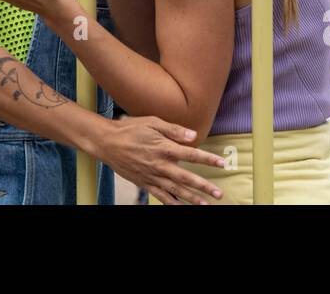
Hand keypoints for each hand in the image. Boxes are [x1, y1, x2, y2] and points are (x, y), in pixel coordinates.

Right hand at [95, 115, 225, 204]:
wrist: (107, 142)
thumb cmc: (130, 129)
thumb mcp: (152, 122)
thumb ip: (173, 129)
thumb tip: (193, 135)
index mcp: (164, 147)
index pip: (191, 154)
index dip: (208, 159)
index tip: (222, 164)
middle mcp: (159, 164)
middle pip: (186, 177)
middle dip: (204, 186)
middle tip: (219, 194)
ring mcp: (152, 176)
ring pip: (175, 190)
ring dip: (191, 198)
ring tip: (205, 205)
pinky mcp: (144, 183)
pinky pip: (161, 196)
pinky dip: (172, 203)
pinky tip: (182, 207)